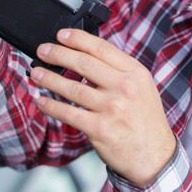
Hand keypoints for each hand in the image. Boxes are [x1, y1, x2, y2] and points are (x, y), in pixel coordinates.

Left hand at [30, 29, 175, 186]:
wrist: (154, 156)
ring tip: (36, 73)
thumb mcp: (142, 87)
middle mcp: (124, 87)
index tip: (62, 35)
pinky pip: (69, 113)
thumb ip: (119, 71)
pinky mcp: (100, 128)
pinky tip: (42, 101)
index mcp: (135, 73)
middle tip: (43, 50)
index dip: (78, 39)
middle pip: (84, 63)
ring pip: (72, 88)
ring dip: (49, 79)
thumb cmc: (145, 120)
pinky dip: (52, 106)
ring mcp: (112, 108)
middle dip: (58, 54)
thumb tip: (87, 55)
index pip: (102, 48)